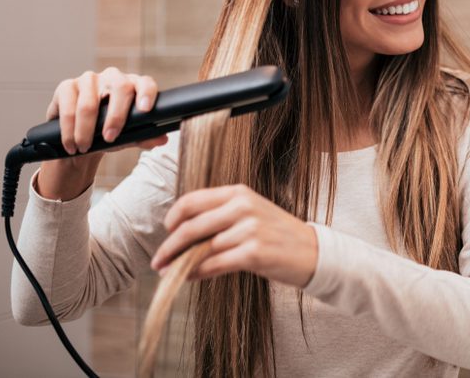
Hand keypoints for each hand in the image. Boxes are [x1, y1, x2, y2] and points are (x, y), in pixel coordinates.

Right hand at [37, 67, 167, 200]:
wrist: (81, 138)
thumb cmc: (110, 132)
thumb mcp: (128, 137)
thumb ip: (145, 137)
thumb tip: (162, 139)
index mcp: (134, 85)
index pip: (145, 83)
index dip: (147, 93)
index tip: (146, 109)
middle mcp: (113, 77)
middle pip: (120, 88)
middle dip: (116, 117)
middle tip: (110, 138)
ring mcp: (89, 79)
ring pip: (89, 103)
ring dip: (86, 130)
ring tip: (84, 148)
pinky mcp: (67, 86)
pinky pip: (68, 107)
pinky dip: (69, 130)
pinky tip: (71, 143)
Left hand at [150, 184, 317, 287]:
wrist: (312, 251)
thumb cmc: (277, 234)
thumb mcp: (250, 214)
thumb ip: (220, 217)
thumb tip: (180, 234)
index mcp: (239, 193)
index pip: (192, 200)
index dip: (173, 217)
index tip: (166, 231)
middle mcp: (243, 207)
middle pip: (191, 226)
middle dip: (169, 246)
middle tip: (158, 260)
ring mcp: (250, 229)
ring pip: (201, 248)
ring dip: (181, 264)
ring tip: (171, 272)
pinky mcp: (254, 252)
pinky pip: (214, 264)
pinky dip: (197, 273)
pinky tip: (189, 277)